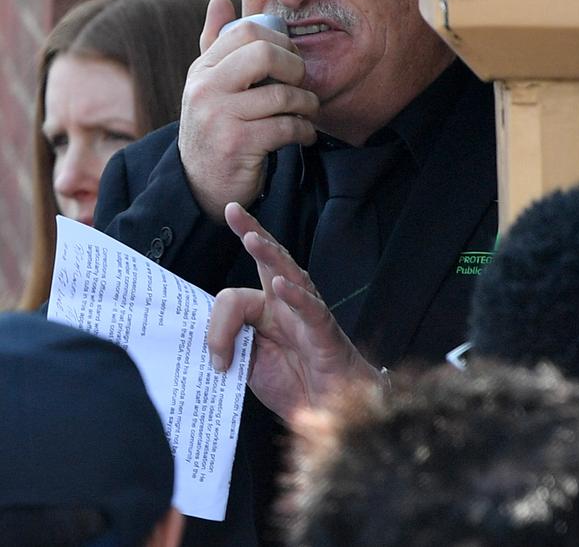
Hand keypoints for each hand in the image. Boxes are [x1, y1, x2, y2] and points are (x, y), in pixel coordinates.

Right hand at [178, 0, 318, 219]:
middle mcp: (205, 89)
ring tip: (308, 112)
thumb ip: (215, 43)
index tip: (290, 57)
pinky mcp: (237, 144)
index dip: (279, 39)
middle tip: (301, 83)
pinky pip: (286, 127)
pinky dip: (304, 131)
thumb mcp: (208, 85)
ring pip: (282, 94)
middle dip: (295, 66)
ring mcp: (219, 116)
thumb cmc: (215, 128)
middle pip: (263, 53)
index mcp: (202, 69)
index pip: (245, 31)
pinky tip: (303, 135)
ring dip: (307, 104)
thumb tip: (219, 0)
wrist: (201, 185)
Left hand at [207, 203, 381, 419]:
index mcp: (267, 310)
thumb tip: (207, 344)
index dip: (223, 311)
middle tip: (234, 211)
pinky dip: (297, 296)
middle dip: (252, 231)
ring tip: (252, 240)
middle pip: (270, 260)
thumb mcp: (248, 364)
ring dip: (270, 256)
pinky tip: (282, 285)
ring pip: (290, 275)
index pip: (239, 291)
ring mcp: (306, 316)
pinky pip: (312, 310)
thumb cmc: (292, 382)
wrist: (327, 412)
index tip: (222, 281)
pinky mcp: (325, 334)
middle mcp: (286, 304)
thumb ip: (230, 346)